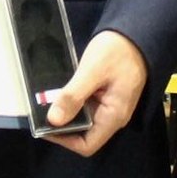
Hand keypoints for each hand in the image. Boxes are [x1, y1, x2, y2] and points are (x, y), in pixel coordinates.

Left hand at [42, 29, 148, 156]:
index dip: (64, 140)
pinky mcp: (105, 93)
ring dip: (65, 111)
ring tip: (46, 99)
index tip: (45, 126)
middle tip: (40, 110)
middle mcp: (112, 116)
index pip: (87, 145)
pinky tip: (59, 89)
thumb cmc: (118, 51)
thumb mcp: (93, 71)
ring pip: (83, 118)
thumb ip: (73, 96)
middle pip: (83, 133)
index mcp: (113, 116)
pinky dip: (72, 99)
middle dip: (62, 124)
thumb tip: (53, 120)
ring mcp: (109, 104)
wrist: (136, 32)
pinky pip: (86, 104)